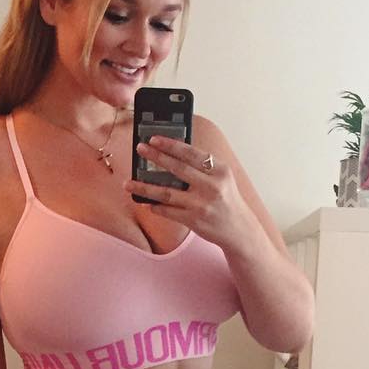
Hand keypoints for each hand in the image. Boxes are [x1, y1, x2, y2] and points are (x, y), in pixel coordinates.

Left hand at [126, 135, 260, 253]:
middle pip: (178, 169)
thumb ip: (202, 166)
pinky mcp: (194, 220)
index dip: (171, 144)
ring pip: (167, 193)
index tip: (154, 138)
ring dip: (145, 187)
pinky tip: (145, 202)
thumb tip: (171, 154)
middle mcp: (211, 186)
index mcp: (219, 171)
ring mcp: (201, 204)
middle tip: (140, 149)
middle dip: (156, 157)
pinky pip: (168, 211)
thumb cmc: (226, 200)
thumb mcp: (221, 178)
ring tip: (129, 183)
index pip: (192, 153)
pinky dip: (155, 206)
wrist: (239, 229)